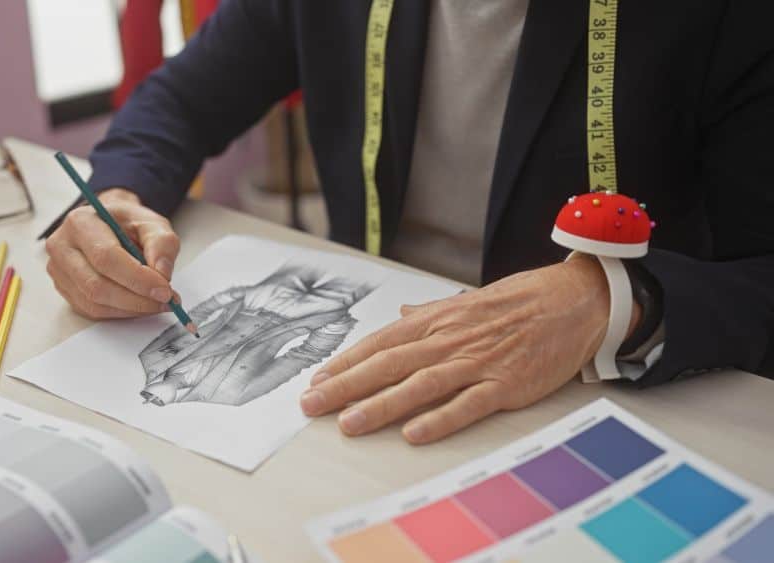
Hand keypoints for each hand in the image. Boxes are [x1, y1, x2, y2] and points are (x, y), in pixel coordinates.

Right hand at [45, 188, 180, 318]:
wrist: (109, 225)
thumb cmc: (128, 224)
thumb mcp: (151, 223)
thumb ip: (162, 243)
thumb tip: (162, 273)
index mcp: (81, 222)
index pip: (106, 257)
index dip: (137, 278)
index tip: (165, 291)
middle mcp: (62, 247)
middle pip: (97, 285)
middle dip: (137, 299)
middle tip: (166, 301)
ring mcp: (59, 271)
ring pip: (94, 302)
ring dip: (131, 309)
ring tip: (156, 303)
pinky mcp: (64, 289)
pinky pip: (92, 311)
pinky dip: (121, 312)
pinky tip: (138, 304)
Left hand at [299, 256, 632, 444]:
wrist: (575, 300)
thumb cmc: (519, 302)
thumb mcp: (467, 302)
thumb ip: (430, 312)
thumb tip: (400, 314)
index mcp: (436, 319)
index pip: (380, 342)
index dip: (345, 361)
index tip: (316, 378)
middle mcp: (449, 340)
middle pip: (387, 364)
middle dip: (345, 385)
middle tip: (311, 404)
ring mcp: (476, 362)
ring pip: (418, 386)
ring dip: (380, 405)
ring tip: (348, 423)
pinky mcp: (505, 384)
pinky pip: (466, 405)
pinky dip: (439, 419)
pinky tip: (413, 433)